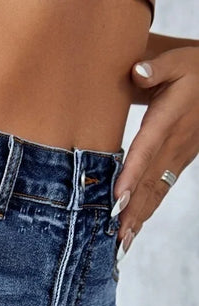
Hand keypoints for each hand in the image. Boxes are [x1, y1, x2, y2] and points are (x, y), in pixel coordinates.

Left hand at [111, 46, 198, 260]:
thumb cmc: (194, 70)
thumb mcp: (178, 61)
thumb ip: (157, 66)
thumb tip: (138, 71)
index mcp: (167, 121)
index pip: (146, 151)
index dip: (131, 176)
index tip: (117, 199)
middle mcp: (173, 146)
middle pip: (148, 183)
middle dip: (132, 211)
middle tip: (115, 237)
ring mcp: (177, 159)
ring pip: (155, 193)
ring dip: (138, 219)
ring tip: (122, 244)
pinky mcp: (177, 165)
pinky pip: (160, 193)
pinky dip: (145, 213)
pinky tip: (132, 231)